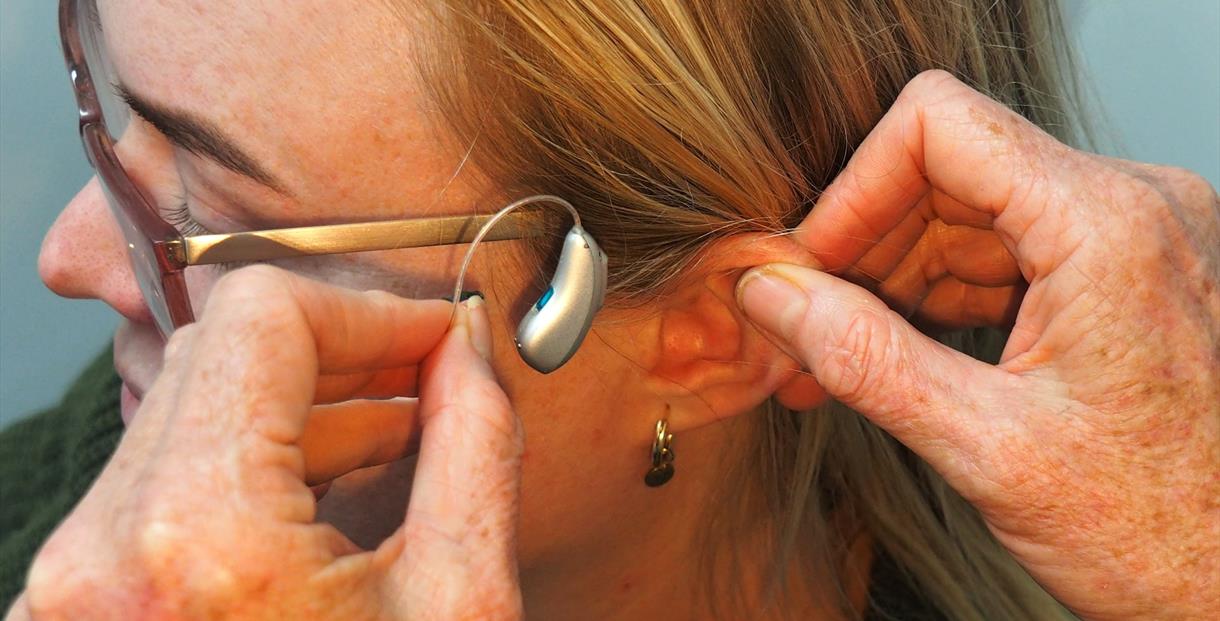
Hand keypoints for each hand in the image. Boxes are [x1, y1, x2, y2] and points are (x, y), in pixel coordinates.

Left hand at [10, 266, 523, 619]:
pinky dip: (252, 463)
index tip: (439, 339)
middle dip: (341, 351)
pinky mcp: (77, 608)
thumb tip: (471, 352)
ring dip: (299, 406)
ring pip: (185, 413)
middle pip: (217, 355)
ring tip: (397, 430)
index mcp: (199, 540)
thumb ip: (474, 445)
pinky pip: (161, 483)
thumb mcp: (460, 605)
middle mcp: (100, 555)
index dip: (372, 309)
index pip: (263, 316)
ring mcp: (70, 589)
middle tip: (429, 374)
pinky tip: (330, 486)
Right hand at [736, 70, 1218, 619]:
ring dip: (892, 278)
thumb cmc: (1159, 532)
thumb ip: (866, 359)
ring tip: (835, 358)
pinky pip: (1004, 248)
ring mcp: (1131, 235)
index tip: (807, 265)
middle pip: (947, 169)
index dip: (853, 190)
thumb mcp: (988, 449)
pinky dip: (939, 295)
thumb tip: (773, 296)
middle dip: (863, 247)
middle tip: (802, 327)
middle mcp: (1131, 206)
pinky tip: (895, 354)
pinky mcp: (1122, 269)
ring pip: (967, 209)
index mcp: (1107, 226)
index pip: (938, 126)